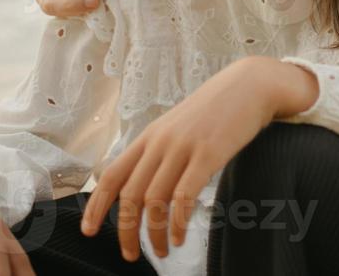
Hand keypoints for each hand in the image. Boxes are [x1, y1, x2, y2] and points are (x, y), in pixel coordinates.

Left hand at [80, 57, 319, 262]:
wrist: (249, 85)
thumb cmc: (215, 110)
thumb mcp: (178, 126)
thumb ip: (160, 151)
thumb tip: (145, 184)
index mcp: (149, 137)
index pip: (112, 174)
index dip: (96, 205)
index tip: (89, 230)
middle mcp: (160, 142)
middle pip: (130, 195)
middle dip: (126, 231)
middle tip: (131, 255)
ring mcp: (183, 147)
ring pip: (155, 201)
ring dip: (155, 234)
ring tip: (162, 251)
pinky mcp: (208, 154)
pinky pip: (184, 196)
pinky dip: (178, 222)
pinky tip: (179, 236)